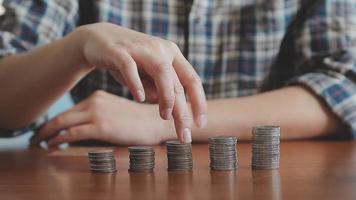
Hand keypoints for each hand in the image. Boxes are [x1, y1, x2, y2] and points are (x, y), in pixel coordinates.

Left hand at [30, 91, 169, 145]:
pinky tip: (52, 145)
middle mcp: (94, 102)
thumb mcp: (119, 111)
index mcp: (98, 97)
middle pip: (62, 115)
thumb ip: (103, 114)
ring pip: (63, 123)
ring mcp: (97, 113)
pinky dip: (59, 139)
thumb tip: (88, 127)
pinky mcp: (101, 126)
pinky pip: (73, 132)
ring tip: (39, 142)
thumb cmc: (140, 119)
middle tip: (35, 136)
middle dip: (45, 127)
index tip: (46, 129)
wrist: (156, 120)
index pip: (71, 110)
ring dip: (48, 134)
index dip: (55, 121)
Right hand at [74, 23, 206, 141]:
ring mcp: (141, 48)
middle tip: (184, 135)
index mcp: (172, 54)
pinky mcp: (120, 50)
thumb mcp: (145, 78)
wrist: (97, 39)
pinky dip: (136, 83)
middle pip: (178, 82)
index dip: (199, 102)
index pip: (192, 80)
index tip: (200, 124)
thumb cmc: (126, 62)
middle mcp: (161, 49)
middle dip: (182, 111)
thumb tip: (168, 111)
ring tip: (166, 117)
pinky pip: (130, 67)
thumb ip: (157, 91)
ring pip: (162, 72)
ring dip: (166, 96)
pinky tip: (139, 98)